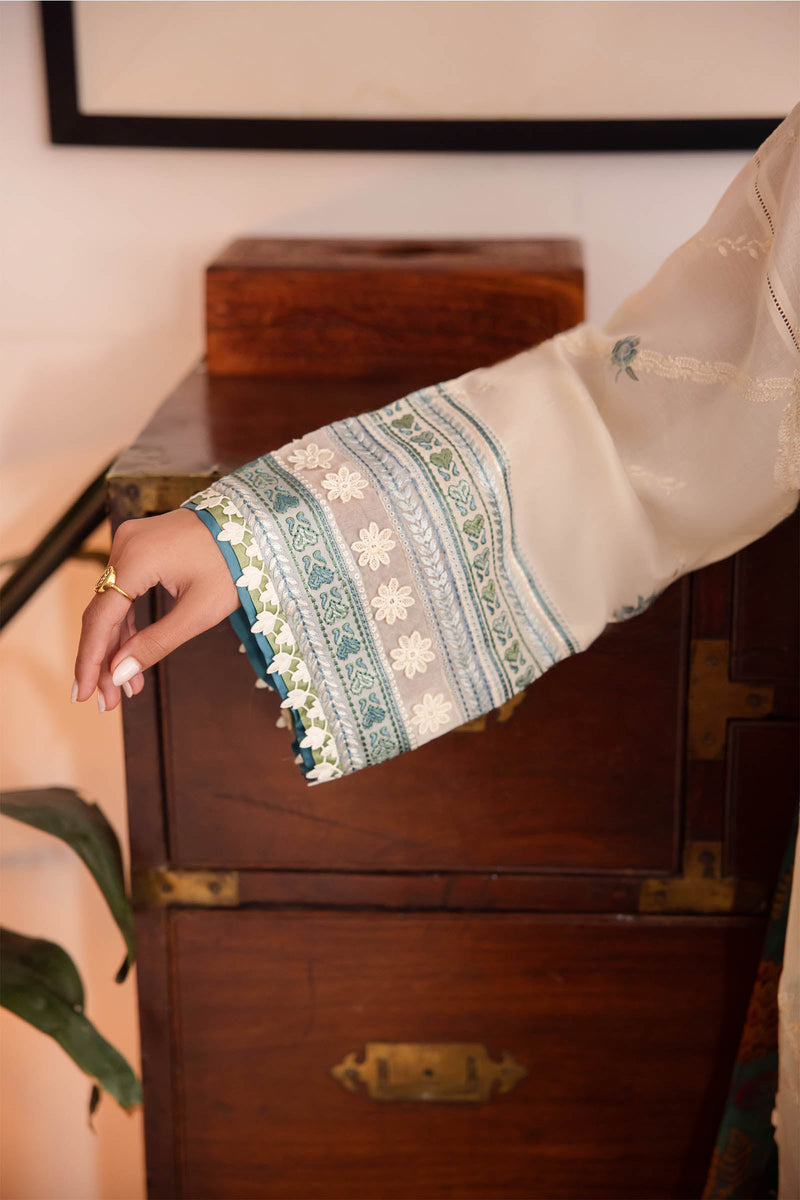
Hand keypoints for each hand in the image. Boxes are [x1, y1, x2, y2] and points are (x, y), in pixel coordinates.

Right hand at [73, 509, 238, 712]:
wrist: (254, 525)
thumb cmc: (234, 566)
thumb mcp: (199, 612)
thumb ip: (157, 643)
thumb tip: (118, 674)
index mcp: (136, 559)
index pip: (100, 618)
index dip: (90, 660)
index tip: (85, 695)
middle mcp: (125, 546)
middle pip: (102, 613)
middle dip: (104, 660)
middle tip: (107, 703)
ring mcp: (130, 543)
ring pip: (112, 604)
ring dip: (117, 645)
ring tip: (126, 688)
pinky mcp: (140, 548)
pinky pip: (125, 591)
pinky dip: (128, 623)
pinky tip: (131, 656)